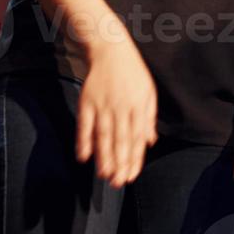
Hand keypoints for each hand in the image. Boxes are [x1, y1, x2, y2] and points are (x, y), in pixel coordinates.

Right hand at [76, 37, 156, 187]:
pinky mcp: (86, 101)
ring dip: (104, 157)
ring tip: (104, 175)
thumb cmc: (132, 74)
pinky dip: (83, 141)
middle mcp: (122, 107)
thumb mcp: (148, 92)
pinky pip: (84, 125)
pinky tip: (83, 157)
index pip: (137, 137)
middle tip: (119, 183)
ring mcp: (103, 104)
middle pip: (121, 139)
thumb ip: (149, 118)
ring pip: (104, 135)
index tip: (132, 175)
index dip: (134, 158)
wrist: (110, 50)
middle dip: (120, 163)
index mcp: (139, 106)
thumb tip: (149, 143)